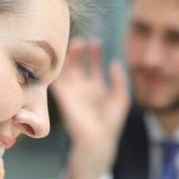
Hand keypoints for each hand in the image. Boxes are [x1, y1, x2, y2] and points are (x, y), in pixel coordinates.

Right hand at [51, 38, 129, 178]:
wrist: (97, 138)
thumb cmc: (110, 122)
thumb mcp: (120, 98)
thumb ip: (119, 80)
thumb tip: (114, 63)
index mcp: (96, 89)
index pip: (92, 66)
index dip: (94, 53)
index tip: (95, 42)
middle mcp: (83, 88)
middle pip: (78, 64)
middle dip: (79, 51)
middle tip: (82, 40)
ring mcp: (72, 92)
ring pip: (67, 70)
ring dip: (69, 57)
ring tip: (75, 44)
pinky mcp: (63, 97)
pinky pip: (57, 79)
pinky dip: (57, 68)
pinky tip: (61, 57)